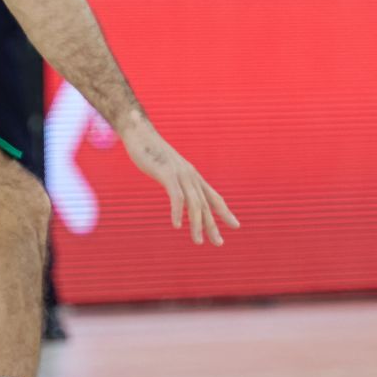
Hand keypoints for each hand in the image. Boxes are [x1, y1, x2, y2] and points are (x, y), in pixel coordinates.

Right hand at [119, 116, 239, 244]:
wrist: (140, 133)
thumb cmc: (152, 152)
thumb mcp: (169, 169)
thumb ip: (176, 181)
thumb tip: (180, 194)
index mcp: (193, 176)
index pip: (214, 197)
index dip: (225, 212)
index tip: (236, 226)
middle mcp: (191, 176)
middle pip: (206, 205)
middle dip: (213, 225)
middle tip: (219, 243)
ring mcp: (180, 174)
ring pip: (194, 203)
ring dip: (197, 224)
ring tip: (198, 241)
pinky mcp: (167, 173)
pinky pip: (176, 196)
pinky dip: (178, 212)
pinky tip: (177, 225)